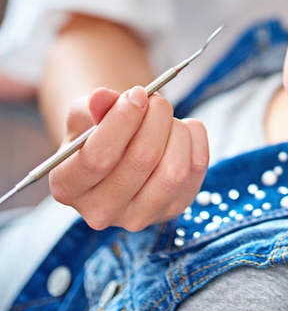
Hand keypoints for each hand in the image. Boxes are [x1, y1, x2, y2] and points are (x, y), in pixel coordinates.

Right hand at [49, 86, 208, 230]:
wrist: (116, 152)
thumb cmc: (98, 131)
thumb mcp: (86, 115)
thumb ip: (92, 106)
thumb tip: (102, 97)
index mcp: (67, 186)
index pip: (98, 157)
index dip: (123, 118)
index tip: (137, 93)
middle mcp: (99, 211)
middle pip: (142, 159)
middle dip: (156, 117)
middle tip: (155, 100)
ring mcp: (138, 217)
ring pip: (174, 171)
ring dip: (177, 131)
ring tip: (167, 119)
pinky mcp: (172, 211)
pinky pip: (196, 170)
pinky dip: (195, 140)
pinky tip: (182, 131)